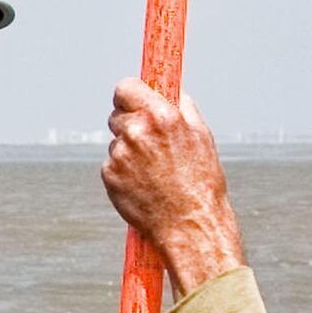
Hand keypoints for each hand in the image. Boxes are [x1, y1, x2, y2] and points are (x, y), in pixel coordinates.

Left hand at [99, 80, 246, 294]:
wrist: (190, 224)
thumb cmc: (201, 181)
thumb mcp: (201, 136)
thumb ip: (182, 107)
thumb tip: (170, 90)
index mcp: (161, 116)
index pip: (126, 87)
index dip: (129, 95)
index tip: (132, 101)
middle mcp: (137, 132)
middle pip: (116, 115)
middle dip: (129, 124)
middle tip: (149, 143)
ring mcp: (120, 154)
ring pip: (116, 142)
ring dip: (129, 151)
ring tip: (154, 171)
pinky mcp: (109, 175)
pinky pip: (112, 165)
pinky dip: (123, 172)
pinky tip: (144, 184)